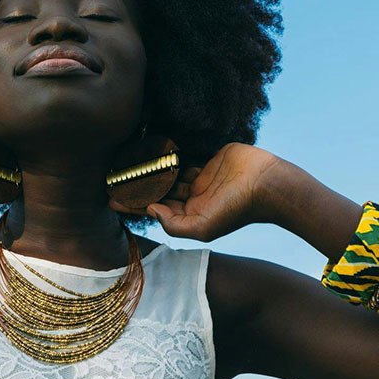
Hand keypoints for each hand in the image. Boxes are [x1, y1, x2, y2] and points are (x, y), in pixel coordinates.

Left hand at [109, 142, 281, 241]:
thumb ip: (175, 224)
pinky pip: (184, 159)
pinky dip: (169, 156)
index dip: (133, 206)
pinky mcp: (209, 161)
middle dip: (138, 188)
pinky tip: (152, 151)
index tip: (111, 200)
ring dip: (151, 171)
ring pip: (169, 175)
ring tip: (128, 164)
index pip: (155, 210)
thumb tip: (150, 211)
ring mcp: (200, 179)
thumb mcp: (204, 226)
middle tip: (113, 179)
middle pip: (159, 192)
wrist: (267, 183)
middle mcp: (193, 199)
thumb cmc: (238, 208)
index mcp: (191, 216)